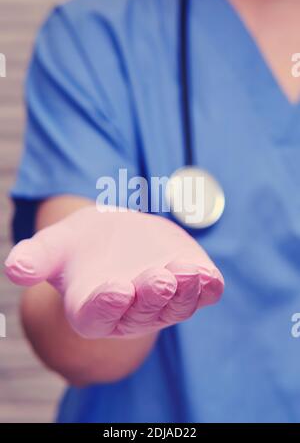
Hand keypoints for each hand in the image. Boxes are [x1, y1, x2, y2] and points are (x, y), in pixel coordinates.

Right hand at [5, 206, 223, 337]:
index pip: (99, 315)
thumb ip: (34, 260)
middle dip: (151, 296)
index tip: (115, 289)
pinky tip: (207, 274)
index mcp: (93, 309)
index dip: (107, 304)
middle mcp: (131, 311)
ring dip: (185, 292)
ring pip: (178, 305)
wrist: (115, 239)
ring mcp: (163, 301)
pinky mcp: (188, 284)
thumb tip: (15, 269)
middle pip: (143, 311)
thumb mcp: (53, 247)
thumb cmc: (79, 247)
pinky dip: (207, 287)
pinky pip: (203, 293)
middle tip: (158, 279)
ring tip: (186, 271)